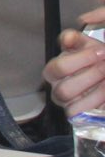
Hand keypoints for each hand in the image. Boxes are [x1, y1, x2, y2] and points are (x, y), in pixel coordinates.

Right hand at [46, 0, 104, 114]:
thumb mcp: (86, 45)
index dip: (80, 60)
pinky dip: (96, 105)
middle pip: (64, 90)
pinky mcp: (80, 117)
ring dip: (95, 92)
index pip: (58, 68)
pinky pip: (81, 116)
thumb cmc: (94, 60)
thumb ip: (75, 39)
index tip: (99, 51)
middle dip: (90, 77)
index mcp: (56, 70)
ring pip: (73, 106)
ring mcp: (69, 105)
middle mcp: (58, 89)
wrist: (103, 70)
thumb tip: (68, 39)